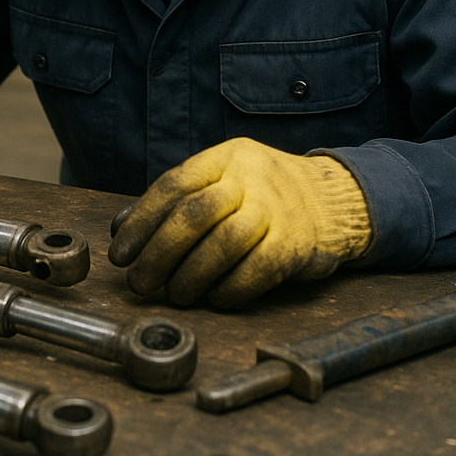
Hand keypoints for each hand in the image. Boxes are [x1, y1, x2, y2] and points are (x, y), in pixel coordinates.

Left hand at [108, 138, 371, 307]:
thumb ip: (176, 203)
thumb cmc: (264, 195)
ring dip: (191, 275)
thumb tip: (122, 229)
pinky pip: (257, 269)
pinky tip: (215, 298)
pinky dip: (231, 289)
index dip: (141, 220)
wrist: (333, 201)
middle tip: (140, 283)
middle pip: (195, 213)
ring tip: (175, 294)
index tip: (121, 253)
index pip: (174, 184)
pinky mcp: (297, 242)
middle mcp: (251, 176)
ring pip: (223, 242)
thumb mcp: (222, 182)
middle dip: (159, 253)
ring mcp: (277, 208)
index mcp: (226, 157)